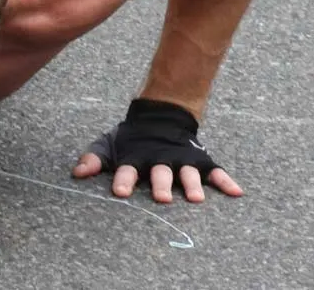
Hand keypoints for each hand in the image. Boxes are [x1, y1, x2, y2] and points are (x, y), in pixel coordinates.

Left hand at [71, 99, 243, 202]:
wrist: (161, 114)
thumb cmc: (131, 138)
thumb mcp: (109, 145)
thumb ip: (94, 159)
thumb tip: (76, 173)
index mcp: (136, 157)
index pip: (127, 169)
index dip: (123, 179)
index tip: (119, 192)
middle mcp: (160, 160)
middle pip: (160, 173)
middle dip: (160, 184)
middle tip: (161, 197)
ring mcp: (182, 160)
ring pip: (187, 173)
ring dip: (191, 185)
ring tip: (195, 199)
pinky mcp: (201, 160)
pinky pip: (216, 172)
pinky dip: (226, 181)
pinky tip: (237, 192)